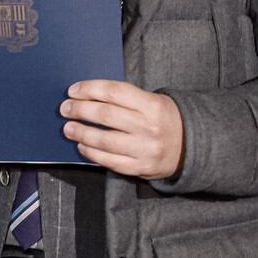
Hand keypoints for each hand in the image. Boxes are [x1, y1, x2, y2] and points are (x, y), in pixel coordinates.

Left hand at [61, 79, 185, 179]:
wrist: (193, 147)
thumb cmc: (164, 119)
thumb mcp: (153, 101)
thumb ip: (125, 98)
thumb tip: (86, 95)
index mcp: (153, 105)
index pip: (113, 92)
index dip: (89, 89)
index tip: (73, 90)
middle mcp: (149, 127)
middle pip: (105, 115)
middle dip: (79, 110)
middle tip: (65, 108)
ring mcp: (146, 149)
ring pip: (104, 140)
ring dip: (81, 133)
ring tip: (68, 128)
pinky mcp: (142, 168)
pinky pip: (110, 161)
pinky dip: (92, 153)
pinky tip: (82, 146)